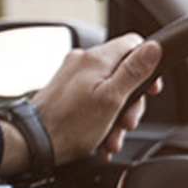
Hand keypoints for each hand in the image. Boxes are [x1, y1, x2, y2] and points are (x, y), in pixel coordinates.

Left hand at [0, 33, 161, 176]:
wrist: (33, 143)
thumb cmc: (70, 126)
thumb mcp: (112, 100)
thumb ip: (134, 72)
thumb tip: (154, 48)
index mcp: (97, 59)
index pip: (134, 44)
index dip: (148, 66)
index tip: (150, 90)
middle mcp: (83, 62)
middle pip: (123, 73)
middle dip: (130, 103)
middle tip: (127, 124)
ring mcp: (73, 76)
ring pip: (109, 91)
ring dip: (116, 117)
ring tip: (111, 139)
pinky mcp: (66, 92)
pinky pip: (93, 100)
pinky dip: (101, 119)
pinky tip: (101, 139)